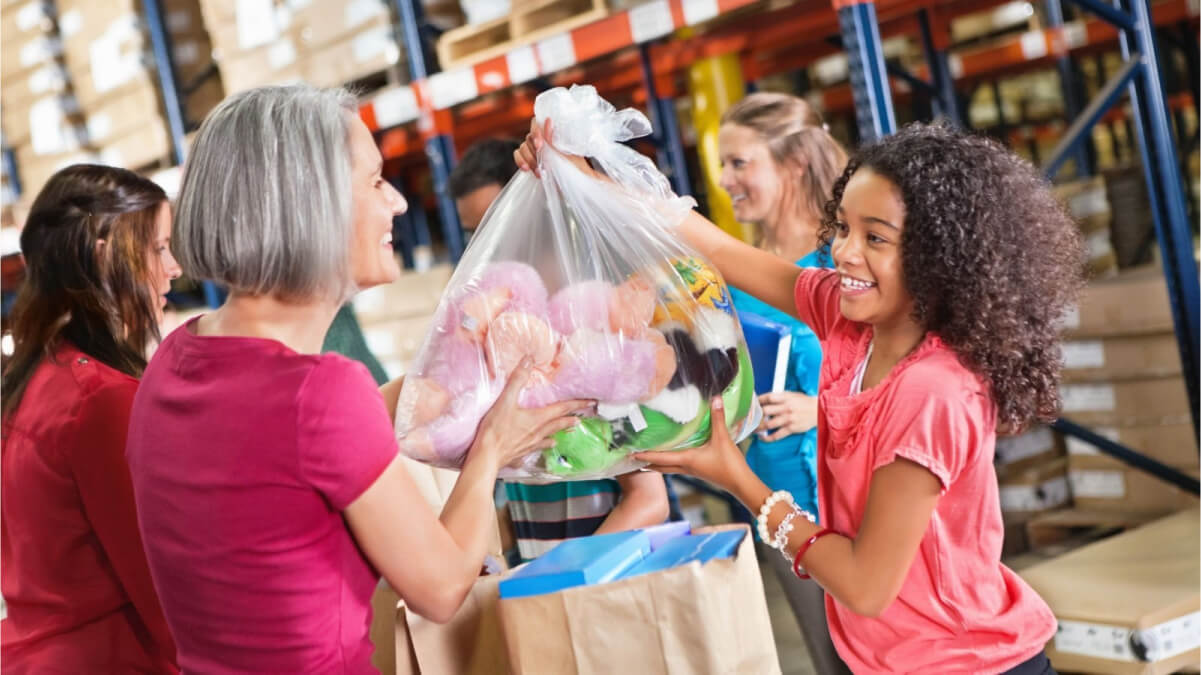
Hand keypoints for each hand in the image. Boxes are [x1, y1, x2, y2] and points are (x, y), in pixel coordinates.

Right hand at [470, 359, 592, 470]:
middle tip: (582, 416)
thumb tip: (528, 361)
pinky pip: (538, 447)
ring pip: (551, 435)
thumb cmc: (495, 430)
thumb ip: (517, 380)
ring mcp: (531, 444)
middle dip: (572, 418)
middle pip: (559, 423)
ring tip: (571, 429)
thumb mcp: (505, 401)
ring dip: (561, 430)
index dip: (577, 404)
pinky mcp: (522, 452)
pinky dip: (545, 444)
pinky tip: (547, 445)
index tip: (590, 402)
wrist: (487, 456)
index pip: (562, 408)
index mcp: (537, 419)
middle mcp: (538, 432)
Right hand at [513, 118, 595, 178]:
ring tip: (539, 172)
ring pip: (523, 147)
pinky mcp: (528, 159)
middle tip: (541, 163)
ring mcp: (534, 149)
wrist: (575, 181)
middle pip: (529, 137)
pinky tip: (526, 169)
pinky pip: (518, 155)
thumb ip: (554, 139)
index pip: (537, 123)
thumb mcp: (567, 153)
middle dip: (534, 151)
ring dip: (529, 159)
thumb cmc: (575, 166)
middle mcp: (542, 138)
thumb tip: (548, 121)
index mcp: (552, 132)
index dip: (536, 132)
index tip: (539, 145)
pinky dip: (520, 161)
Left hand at [632, 398, 753, 494]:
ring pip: (669, 467)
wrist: (741, 483)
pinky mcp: (699, 471)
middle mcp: (686, 467)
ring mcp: (692, 471)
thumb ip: (718, 418)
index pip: (660, 458)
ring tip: (646, 457)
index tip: (630, 454)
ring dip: (657, 463)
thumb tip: (715, 399)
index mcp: (687, 460)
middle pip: (661, 467)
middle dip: (646, 462)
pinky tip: (671, 456)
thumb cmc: (729, 464)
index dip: (645, 455)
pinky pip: (679, 466)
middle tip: (632, 458)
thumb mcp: (723, 439)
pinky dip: (669, 462)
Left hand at [756, 391, 817, 441]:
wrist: (819, 410)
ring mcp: (788, 418)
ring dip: (758, 428)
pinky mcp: (791, 428)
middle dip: (756, 415)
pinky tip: (762, 438)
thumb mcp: (793, 395)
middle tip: (750, 418)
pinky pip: (776, 435)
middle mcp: (786, 407)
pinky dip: (768, 438)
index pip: (768, 397)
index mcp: (785, 397)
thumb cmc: (805, 402)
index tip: (751, 404)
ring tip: (753, 429)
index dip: (758, 400)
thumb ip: (780, 398)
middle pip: (765, 411)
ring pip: (768, 424)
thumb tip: (766, 401)